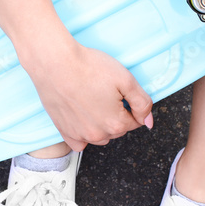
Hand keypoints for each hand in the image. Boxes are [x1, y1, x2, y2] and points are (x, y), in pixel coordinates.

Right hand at [23, 41, 153, 151]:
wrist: (55, 63)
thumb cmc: (89, 67)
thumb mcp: (126, 79)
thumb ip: (142, 103)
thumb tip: (149, 122)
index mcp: (116, 124)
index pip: (135, 121)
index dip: (129, 105)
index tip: (119, 91)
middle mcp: (98, 135)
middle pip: (117, 129)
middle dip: (116, 114)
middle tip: (105, 92)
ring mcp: (79, 135)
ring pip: (100, 136)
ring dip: (101, 124)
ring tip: (92, 100)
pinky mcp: (64, 131)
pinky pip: (79, 142)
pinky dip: (83, 133)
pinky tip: (81, 117)